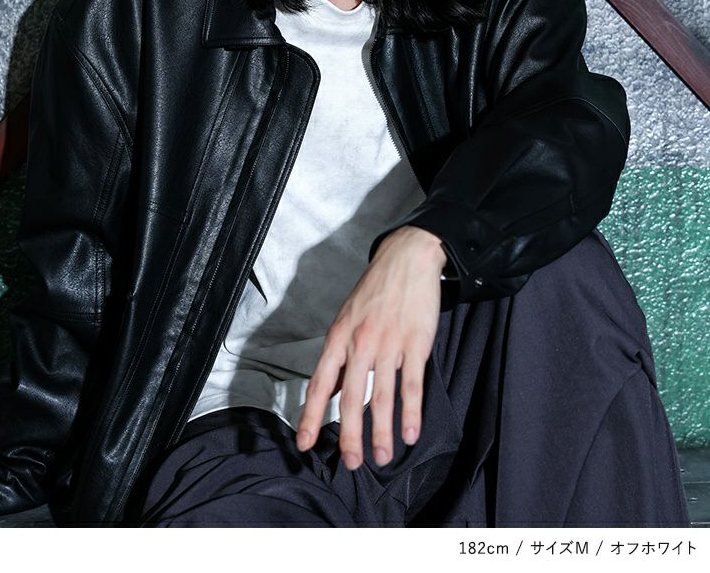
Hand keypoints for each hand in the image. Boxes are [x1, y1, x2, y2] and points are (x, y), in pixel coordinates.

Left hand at [296, 225, 443, 469]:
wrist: (407, 258)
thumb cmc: (375, 290)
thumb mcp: (347, 318)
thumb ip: (339, 356)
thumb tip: (328, 390)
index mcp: (340, 337)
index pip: (320, 383)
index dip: (311, 415)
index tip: (305, 444)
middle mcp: (361, 342)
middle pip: (351, 397)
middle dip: (349, 434)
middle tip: (351, 463)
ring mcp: (389, 343)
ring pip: (383, 396)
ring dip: (383, 431)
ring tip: (383, 457)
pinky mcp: (416, 342)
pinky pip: (412, 384)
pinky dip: (411, 411)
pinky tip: (411, 432)